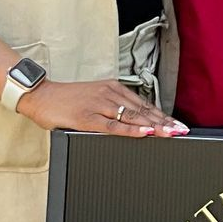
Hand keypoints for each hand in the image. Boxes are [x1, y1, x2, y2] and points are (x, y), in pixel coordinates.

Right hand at [18, 77, 182, 136]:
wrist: (40, 96)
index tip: (177, 124)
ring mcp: (99, 105)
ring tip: (172, 133)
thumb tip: (134, 124)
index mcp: (113, 88)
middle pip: (143, 110)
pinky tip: (145, 133)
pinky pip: (114, 126)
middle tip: (182, 130)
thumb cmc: (66, 100)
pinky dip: (132, 130)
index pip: (144, 104)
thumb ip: (113, 108)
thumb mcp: (94, 98)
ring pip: (133, 117)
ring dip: (155, 126)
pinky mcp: (88, 117)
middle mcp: (109, 94)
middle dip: (165, 122)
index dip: (162, 116)